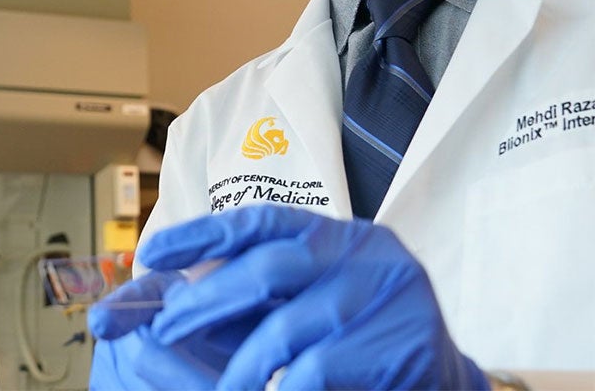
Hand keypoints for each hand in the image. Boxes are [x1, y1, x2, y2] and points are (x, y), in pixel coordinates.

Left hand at [89, 205, 488, 389]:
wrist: (442, 380)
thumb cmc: (360, 338)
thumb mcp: (311, 299)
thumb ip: (259, 294)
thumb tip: (173, 298)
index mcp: (334, 233)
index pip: (258, 221)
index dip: (201, 234)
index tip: (152, 253)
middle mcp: (361, 252)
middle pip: (266, 268)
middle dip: (207, 301)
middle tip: (164, 328)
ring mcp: (384, 295)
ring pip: (287, 327)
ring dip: (241, 364)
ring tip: (219, 388)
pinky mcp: (401, 343)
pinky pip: (318, 368)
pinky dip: (284, 387)